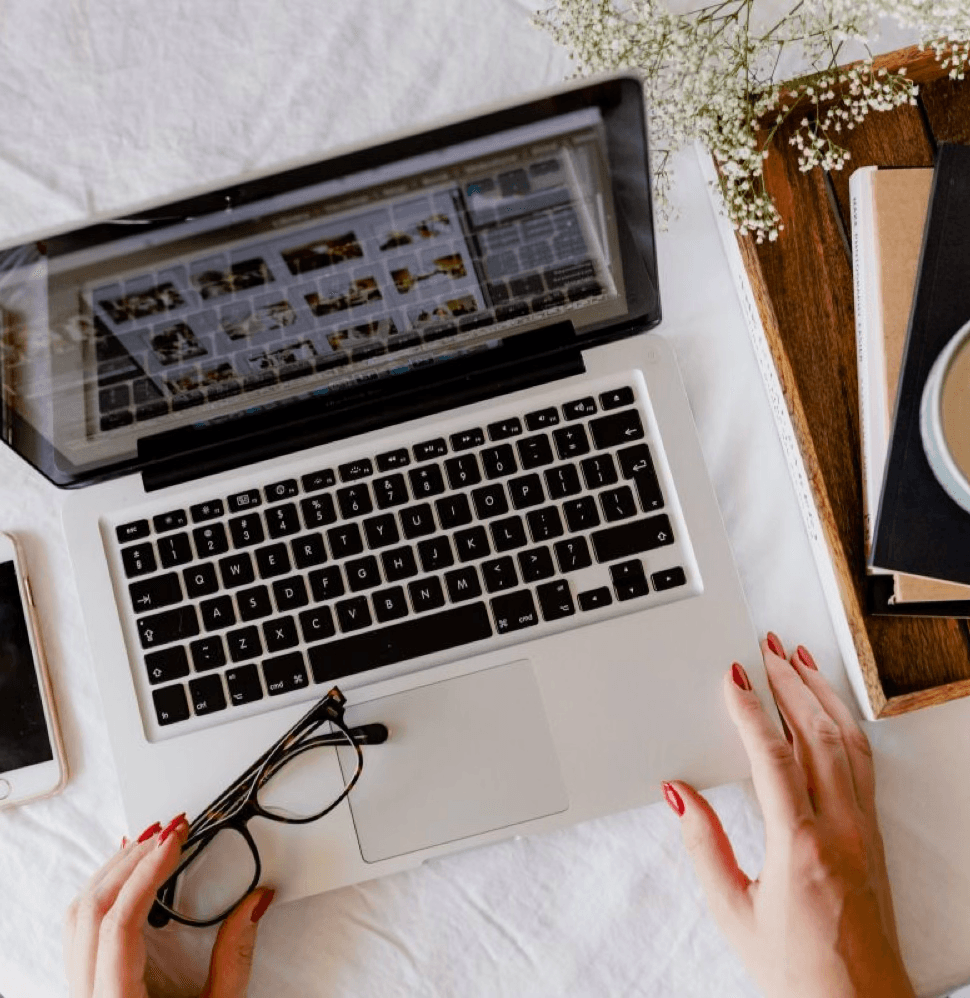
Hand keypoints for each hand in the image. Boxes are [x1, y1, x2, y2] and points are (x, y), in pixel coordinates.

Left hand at [65, 814, 273, 997]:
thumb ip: (235, 957)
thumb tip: (256, 901)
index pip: (117, 924)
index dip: (144, 874)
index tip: (175, 839)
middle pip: (90, 911)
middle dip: (131, 861)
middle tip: (170, 829)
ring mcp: (79, 993)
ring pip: (77, 916)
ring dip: (113, 871)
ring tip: (150, 843)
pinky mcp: (84, 989)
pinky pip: (78, 930)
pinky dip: (102, 892)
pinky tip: (125, 876)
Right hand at [662, 634, 914, 997]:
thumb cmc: (799, 971)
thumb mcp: (733, 911)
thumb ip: (703, 846)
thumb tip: (678, 794)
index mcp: (801, 845)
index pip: (774, 756)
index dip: (751, 709)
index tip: (733, 675)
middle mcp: (841, 828)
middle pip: (817, 733)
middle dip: (789, 682)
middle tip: (766, 647)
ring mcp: (863, 828)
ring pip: (847, 741)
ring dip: (821, 693)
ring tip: (799, 659)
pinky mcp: (872, 833)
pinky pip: (862, 762)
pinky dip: (845, 723)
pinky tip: (830, 709)